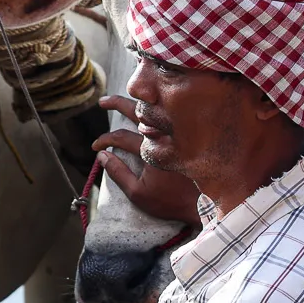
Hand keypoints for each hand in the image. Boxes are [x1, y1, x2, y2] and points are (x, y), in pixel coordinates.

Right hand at [93, 96, 201, 224]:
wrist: (207, 203)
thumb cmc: (172, 201)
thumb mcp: (139, 194)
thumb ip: (118, 173)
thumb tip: (102, 155)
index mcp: (150, 150)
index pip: (121, 137)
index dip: (105, 140)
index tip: (96, 146)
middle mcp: (165, 137)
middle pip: (137, 112)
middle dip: (117, 104)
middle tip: (103, 102)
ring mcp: (179, 133)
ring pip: (156, 109)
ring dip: (139, 102)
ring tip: (125, 99)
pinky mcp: (192, 134)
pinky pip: (173, 115)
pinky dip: (160, 108)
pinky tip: (151, 107)